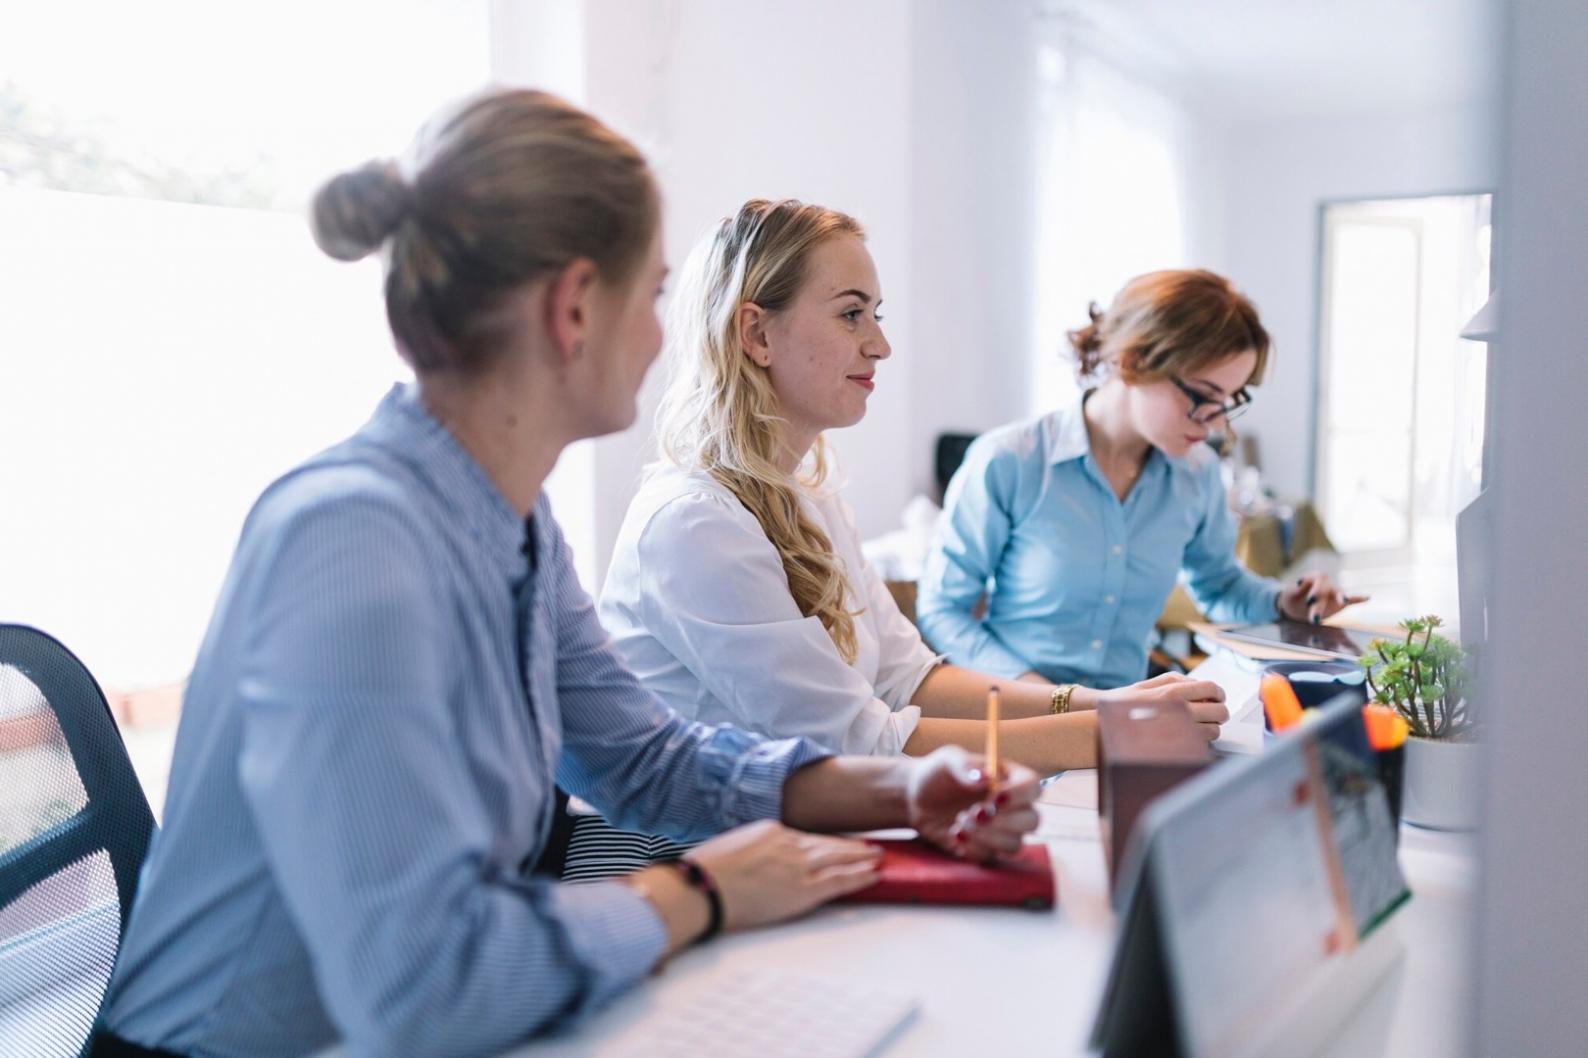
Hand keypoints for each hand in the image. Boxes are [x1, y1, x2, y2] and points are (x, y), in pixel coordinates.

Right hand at [686, 819, 881, 931]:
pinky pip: (839, 881)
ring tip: (878, 856)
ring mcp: (797, 866)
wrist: (699, 888)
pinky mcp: (802, 890)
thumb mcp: (731, 849)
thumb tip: (756, 863)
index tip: (836, 844)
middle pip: (827, 843)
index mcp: (770, 831)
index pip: (806, 836)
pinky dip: (860, 877)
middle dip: (850, 846)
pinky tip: (874, 874)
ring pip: (838, 858)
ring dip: (861, 858)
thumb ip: (751, 852)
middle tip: (869, 846)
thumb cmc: (704, 873)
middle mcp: (788, 843)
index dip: (825, 842)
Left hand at [905, 745, 1039, 861]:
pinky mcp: (984, 849)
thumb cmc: (937, 774)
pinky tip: (955, 835)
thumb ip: (966, 765)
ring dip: (988, 837)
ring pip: (1015, 844)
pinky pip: (991, 857)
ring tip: (960, 822)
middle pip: (1032, 820)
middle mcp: (1011, 807)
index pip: (1033, 787)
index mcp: (1009, 779)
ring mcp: (1000, 831)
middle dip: (1004, 821)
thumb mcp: (947, 760)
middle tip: (975, 813)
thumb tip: (986, 778)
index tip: (996, 797)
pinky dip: (973, 849)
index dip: (1020, 795)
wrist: (915, 799)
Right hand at [1096, 673, 1229, 740]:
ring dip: (1210, 728)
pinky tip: (1186, 736)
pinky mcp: (1176, 747)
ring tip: (1197, 725)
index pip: (1212, 688)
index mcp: (1172, 691)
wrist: (1102, 725)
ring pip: (1213, 731)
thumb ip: (1176, 681)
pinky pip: (1200, 745)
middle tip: (1212, 712)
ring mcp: (1178, 731)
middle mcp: (1178, 711)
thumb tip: (1201, 685)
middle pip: (1219, 712)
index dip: (1219, 693)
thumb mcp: (1148, 683)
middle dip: (1219, 712)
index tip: (1217, 697)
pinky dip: (1199, 740)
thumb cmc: (1124, 704)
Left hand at [1278, 573, 1369, 623]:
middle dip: (1321, 605)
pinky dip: (1358, 599)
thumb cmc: (1292, 598)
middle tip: (1314, 620)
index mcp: (1314, 578)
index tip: (1309, 601)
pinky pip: (1352, 600)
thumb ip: (1297, 588)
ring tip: (1344, 600)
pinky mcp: (1340, 604)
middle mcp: (1327, 584)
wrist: (1295, 605)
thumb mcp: (1290, 593)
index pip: (1318, 578)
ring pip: (1339, 594)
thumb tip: (1302, 582)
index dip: (1315, 588)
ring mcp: (1334, 594)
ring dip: (1340, 598)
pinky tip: (1368, 597)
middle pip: (1327, 589)